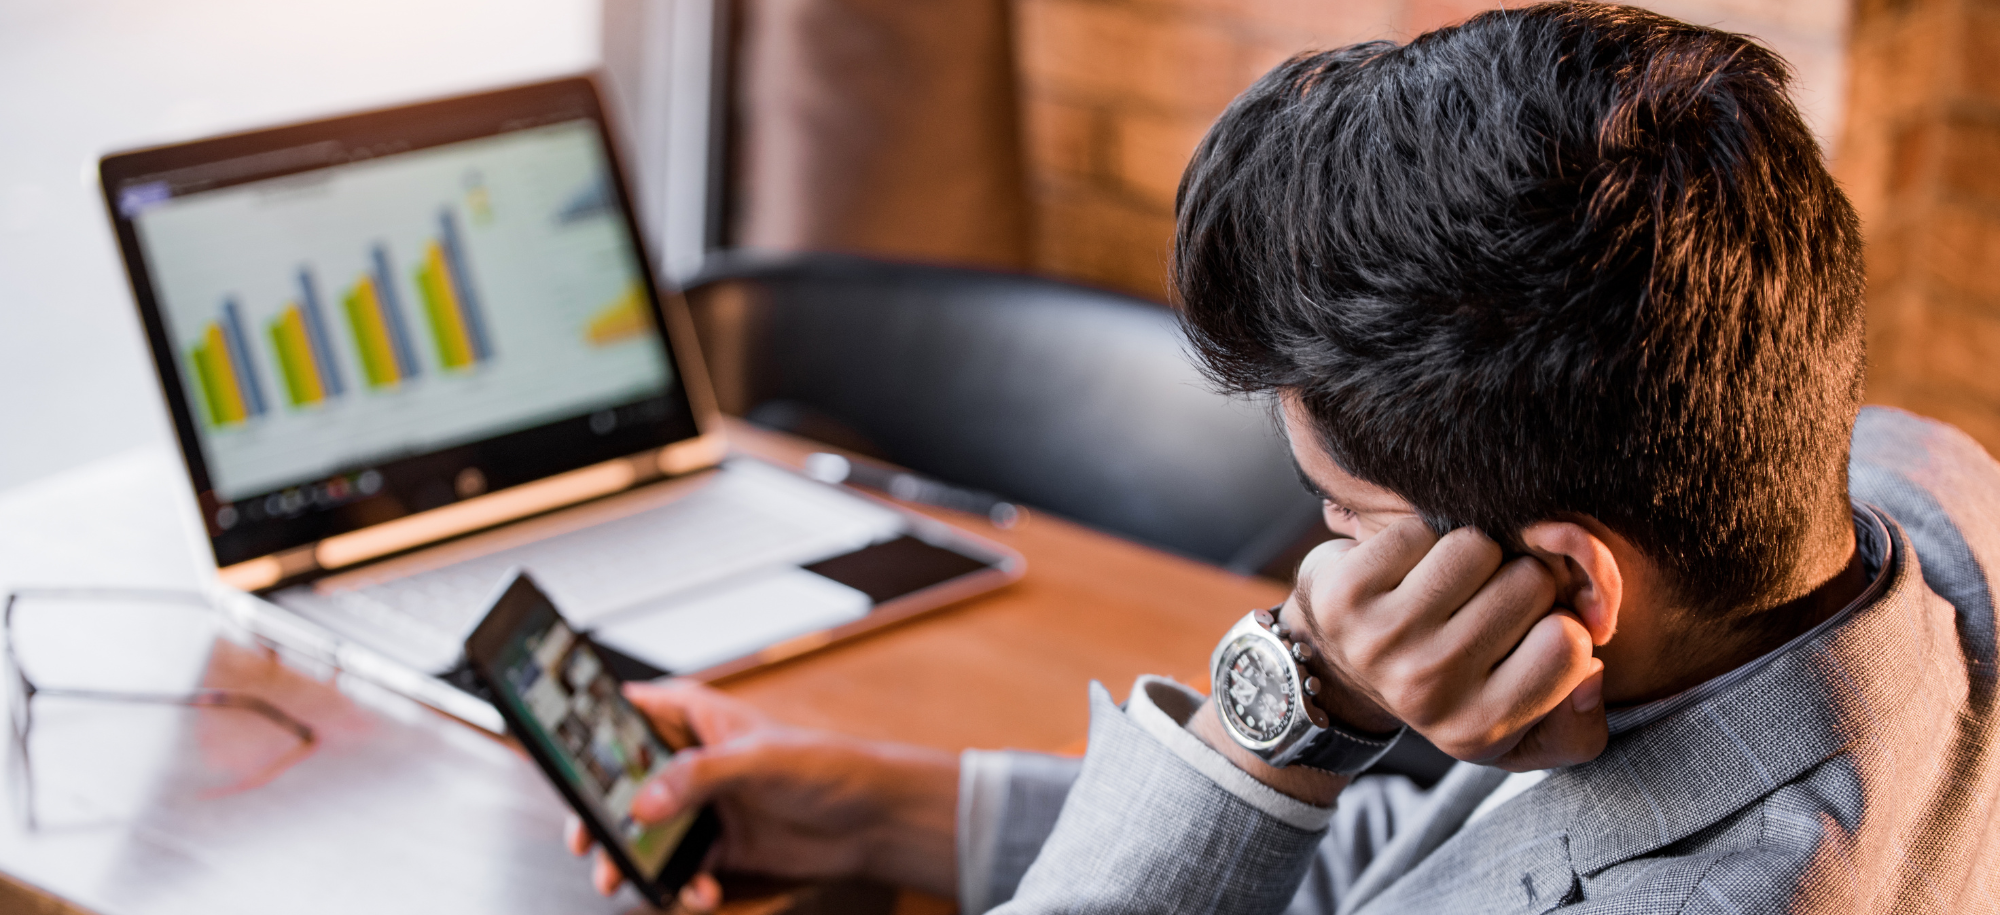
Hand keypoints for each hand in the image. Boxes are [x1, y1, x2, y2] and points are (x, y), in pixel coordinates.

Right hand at [564, 680, 958, 909]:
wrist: (874, 820)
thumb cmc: (827, 766)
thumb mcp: (758, 760)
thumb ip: (697, 777)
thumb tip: (642, 803)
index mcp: (696, 717)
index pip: (627, 712)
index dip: (586, 730)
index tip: (553, 756)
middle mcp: (692, 760)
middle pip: (622, 782)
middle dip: (600, 815)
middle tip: (586, 841)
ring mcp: (704, 804)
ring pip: (645, 831)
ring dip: (633, 859)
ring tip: (625, 881)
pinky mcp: (719, 844)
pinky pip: (681, 866)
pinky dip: (682, 883)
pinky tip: (699, 893)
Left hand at [1289, 520, 1606, 771]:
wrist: (1340, 670)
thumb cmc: (1450, 691)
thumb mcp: (1521, 736)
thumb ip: (1580, 725)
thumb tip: (1593, 673)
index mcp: (1479, 729)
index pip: (1570, 643)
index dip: (1561, 626)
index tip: (1531, 636)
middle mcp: (1428, 688)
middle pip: (1530, 583)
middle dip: (1519, 583)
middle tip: (1486, 606)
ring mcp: (1382, 638)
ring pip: (1479, 546)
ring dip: (1474, 556)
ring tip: (1450, 588)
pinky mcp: (1345, 592)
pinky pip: (1423, 530)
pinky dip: (1424, 540)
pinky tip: (1409, 573)